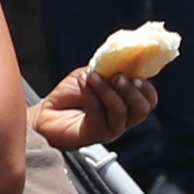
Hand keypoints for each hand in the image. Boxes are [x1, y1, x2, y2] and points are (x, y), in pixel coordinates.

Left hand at [35, 63, 159, 151]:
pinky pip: (99, 116)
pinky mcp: (93, 135)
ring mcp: (109, 129)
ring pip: (121, 112)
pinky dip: (92, 97)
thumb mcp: (91, 73)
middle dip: (131, 90)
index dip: (146, 87)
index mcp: (126, 103)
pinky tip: (84, 85)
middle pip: (141, 109)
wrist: (44, 114)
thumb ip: (107, 68)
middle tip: (117, 76)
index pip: (148, 100)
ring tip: (93, 77)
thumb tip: (120, 57)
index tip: (135, 74)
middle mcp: (121, 119)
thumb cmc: (69, 95)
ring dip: (107, 91)